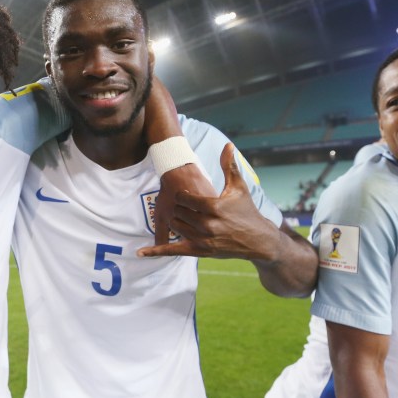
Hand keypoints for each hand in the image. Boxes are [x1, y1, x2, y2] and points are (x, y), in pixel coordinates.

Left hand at [138, 143, 278, 259]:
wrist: (257, 239)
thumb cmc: (247, 211)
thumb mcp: (238, 187)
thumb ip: (229, 166)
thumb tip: (228, 145)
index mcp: (213, 207)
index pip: (183, 198)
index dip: (183, 194)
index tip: (187, 193)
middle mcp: (207, 224)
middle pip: (179, 211)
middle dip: (180, 207)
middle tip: (188, 206)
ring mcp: (203, 240)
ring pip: (176, 226)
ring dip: (176, 220)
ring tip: (185, 216)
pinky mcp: (200, 252)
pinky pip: (173, 251)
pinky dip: (156, 251)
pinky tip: (140, 252)